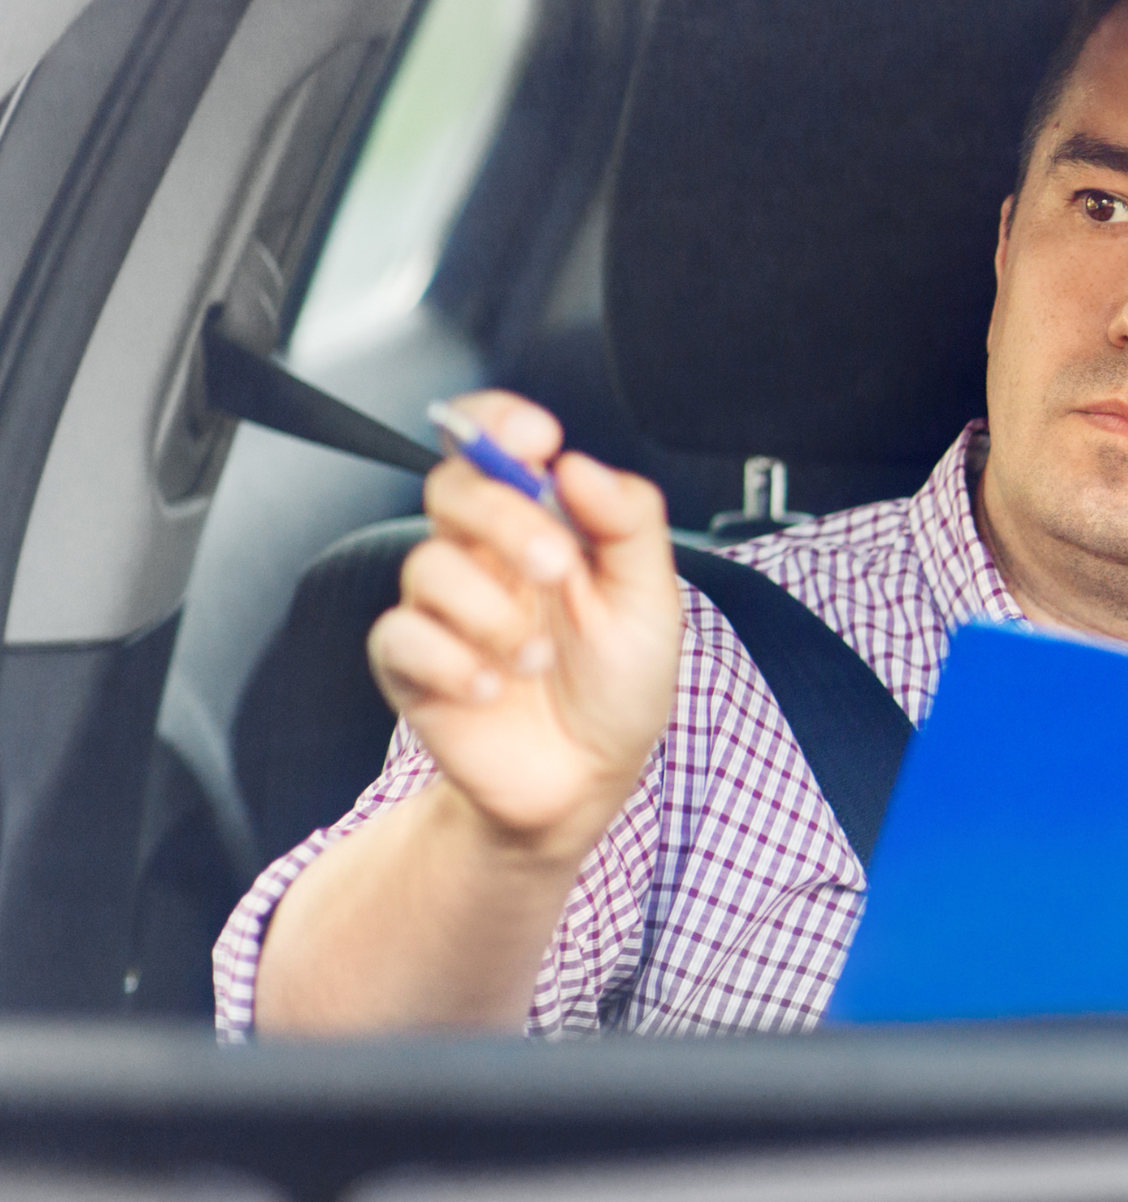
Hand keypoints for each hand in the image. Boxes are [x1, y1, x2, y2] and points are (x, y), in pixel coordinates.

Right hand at [366, 393, 681, 861]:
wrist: (587, 779)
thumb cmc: (617, 686)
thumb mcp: (650, 602)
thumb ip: (627, 524)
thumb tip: (581, 464)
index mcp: (540, 525)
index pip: (492, 443)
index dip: (497, 422)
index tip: (536, 436)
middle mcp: (483, 556)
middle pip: (453, 490)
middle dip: (506, 521)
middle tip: (555, 569)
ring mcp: (441, 609)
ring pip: (428, 566)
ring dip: (492, 613)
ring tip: (536, 659)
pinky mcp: (409, 664)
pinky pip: (401, 637)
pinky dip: (453, 663)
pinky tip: (492, 688)